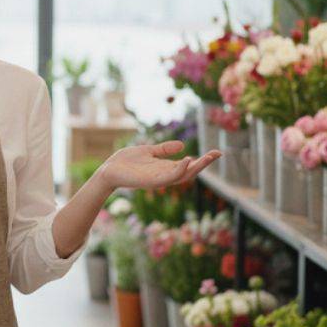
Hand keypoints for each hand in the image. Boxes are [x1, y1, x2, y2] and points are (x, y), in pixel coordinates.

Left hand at [95, 140, 220, 190]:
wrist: (109, 169)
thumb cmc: (126, 161)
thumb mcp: (149, 150)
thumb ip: (164, 149)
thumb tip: (183, 145)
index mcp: (166, 168)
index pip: (189, 165)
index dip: (203, 160)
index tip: (217, 152)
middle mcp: (165, 175)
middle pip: (190, 172)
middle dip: (204, 164)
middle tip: (218, 154)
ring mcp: (159, 179)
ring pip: (182, 176)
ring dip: (196, 167)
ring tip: (207, 157)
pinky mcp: (151, 181)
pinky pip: (169, 177)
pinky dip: (179, 169)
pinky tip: (187, 160)